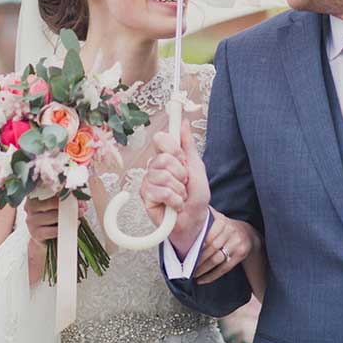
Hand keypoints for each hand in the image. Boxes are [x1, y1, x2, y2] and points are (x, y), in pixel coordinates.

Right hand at [23, 196, 87, 245]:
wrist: (46, 238)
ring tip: (80, 214)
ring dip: (69, 215)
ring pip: (53, 216)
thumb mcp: (60, 205)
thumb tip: (81, 200)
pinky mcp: (35, 234)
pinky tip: (75, 224)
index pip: (48, 189)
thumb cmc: (53, 217)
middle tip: (81, 206)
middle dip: (68, 203)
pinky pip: (53, 230)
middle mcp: (29, 207)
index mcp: (33, 195)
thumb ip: (69, 198)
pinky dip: (65, 228)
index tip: (75, 193)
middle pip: (51, 202)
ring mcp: (31, 221)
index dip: (63, 191)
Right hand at [140, 120, 208, 249]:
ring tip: (180, 196)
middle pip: (163, 159)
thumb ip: (188, 145)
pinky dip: (174, 200)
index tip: (181, 157)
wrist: (194, 219)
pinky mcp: (145, 196)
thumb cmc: (196, 195)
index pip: (160, 139)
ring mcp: (149, 181)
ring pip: (162, 176)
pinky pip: (161, 192)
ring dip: (179, 189)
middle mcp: (155, 167)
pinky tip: (175, 205)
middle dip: (180, 173)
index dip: (172, 148)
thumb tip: (182, 123)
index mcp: (167, 157)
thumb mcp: (197, 167)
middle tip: (184, 183)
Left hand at [193, 208, 259, 283]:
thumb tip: (184, 212)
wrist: (249, 234)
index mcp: (222, 221)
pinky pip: (224, 268)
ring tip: (193, 274)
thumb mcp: (218, 218)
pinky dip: (212, 276)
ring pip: (217, 259)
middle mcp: (231, 231)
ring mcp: (237, 244)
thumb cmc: (226, 227)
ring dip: (203, 269)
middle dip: (199, 258)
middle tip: (187, 266)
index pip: (208, 235)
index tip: (187, 252)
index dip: (198, 245)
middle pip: (212, 247)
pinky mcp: (240, 255)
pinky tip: (202, 280)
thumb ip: (205, 216)